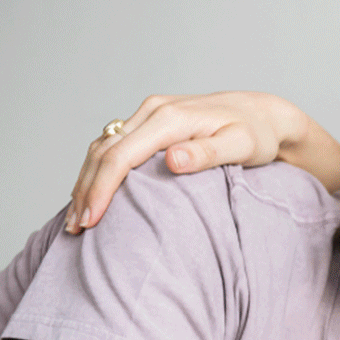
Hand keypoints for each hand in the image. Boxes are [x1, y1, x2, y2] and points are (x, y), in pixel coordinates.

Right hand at [67, 92, 301, 232]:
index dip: (102, 188)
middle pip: (104, 151)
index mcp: (170, 118)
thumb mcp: (241, 145)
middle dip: (86, 190)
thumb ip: (208, 153)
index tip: (91, 220)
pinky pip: (114, 144)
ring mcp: (149, 113)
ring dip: (86, 180)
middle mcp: (153, 110)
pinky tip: (93, 194)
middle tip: (75, 228)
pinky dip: (98, 169)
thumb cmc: (256, 134)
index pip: (121, 155)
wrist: (263, 114)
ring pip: (102, 146)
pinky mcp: (150, 121)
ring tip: (77, 218)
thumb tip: (172, 160)